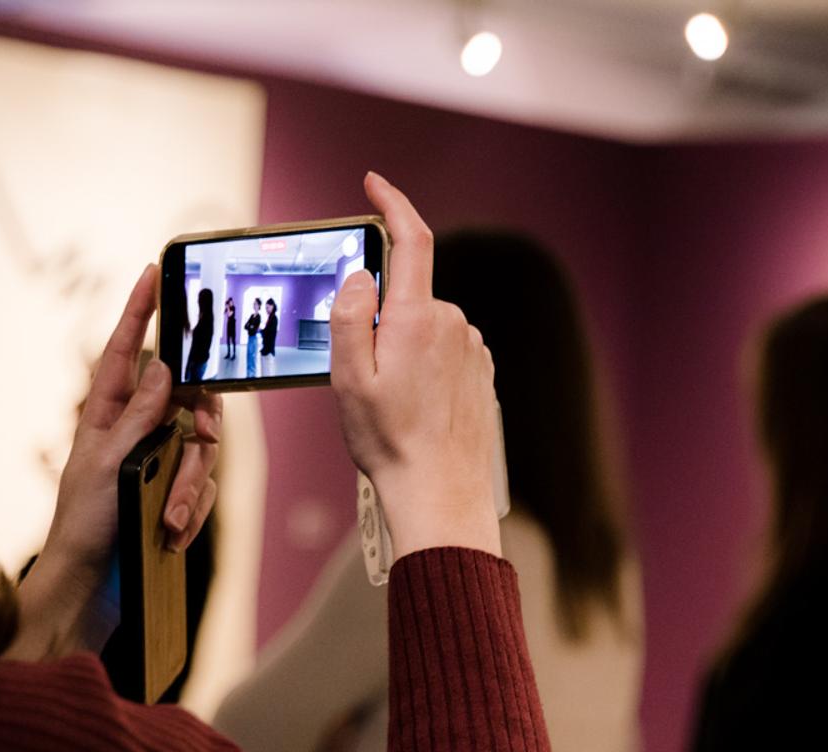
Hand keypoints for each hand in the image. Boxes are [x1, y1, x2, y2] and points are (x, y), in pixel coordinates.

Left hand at [13, 266, 222, 658]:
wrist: (87, 588)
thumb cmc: (82, 525)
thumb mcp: (106, 464)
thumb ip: (139, 416)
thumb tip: (163, 368)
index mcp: (107, 414)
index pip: (127, 350)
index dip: (141, 311)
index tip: (154, 271)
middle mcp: (137, 433)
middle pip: (189, 402)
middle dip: (202, 426)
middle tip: (204, 437)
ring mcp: (158, 465)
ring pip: (203, 454)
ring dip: (189, 490)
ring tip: (167, 520)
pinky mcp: (174, 497)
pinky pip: (203, 492)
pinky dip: (190, 515)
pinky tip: (170, 537)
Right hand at [331, 172, 500, 558]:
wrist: (441, 492)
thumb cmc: (390, 442)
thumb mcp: (347, 378)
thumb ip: (349, 316)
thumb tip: (361, 275)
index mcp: (417, 318)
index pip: (411, 239)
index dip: (392, 202)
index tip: (374, 183)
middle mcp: (453, 324)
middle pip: (407, 297)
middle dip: (380, 321)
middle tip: (364, 377)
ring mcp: (472, 347)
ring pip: (424, 327)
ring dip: (403, 349)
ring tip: (392, 405)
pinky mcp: (481, 370)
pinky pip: (444, 351)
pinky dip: (424, 366)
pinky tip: (415, 408)